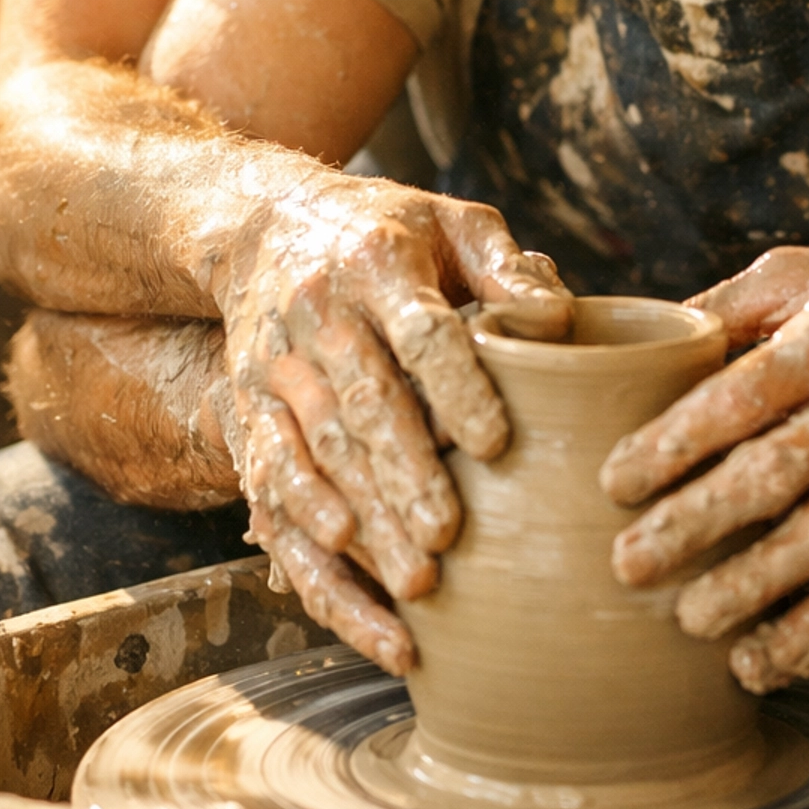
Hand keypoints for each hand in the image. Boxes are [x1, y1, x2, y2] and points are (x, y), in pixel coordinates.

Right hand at [216, 176, 570, 671]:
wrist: (264, 224)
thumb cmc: (389, 231)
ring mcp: (276, 365)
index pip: (422, 332)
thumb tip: (560, 321)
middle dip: (405, 478)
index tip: (497, 444)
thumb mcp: (453, 223)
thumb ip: (508, 269)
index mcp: (380, 262)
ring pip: (317, 454)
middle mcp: (320, 314)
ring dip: (363, 523)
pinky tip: (346, 570)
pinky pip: (269, 480)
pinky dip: (305, 530)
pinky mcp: (248, 406)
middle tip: (450, 540)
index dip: (458, 388)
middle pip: (363, 405)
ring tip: (417, 585)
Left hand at [601, 245, 808, 691]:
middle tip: (628, 564)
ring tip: (691, 622)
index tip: (614, 482)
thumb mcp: (808, 274)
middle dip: (696, 525)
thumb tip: (639, 346)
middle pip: (774, 475)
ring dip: (756, 588)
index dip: (674, 443)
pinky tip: (772, 658)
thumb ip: (728, 308)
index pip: (738, 398)